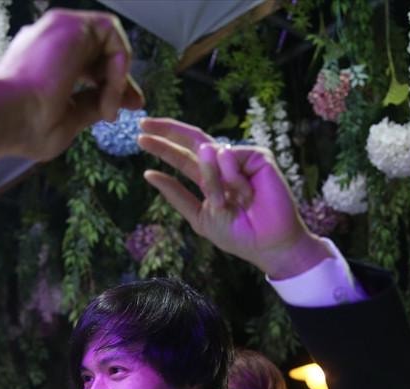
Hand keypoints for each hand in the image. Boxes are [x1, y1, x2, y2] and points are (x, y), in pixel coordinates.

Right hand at [0, 9, 142, 161]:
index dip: (109, 85)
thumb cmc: (26, 126)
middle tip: (134, 104)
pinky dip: (119, 62)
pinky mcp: (69, 24)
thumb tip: (118, 103)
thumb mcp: (69, 119)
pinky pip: (111, 34)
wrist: (5, 117)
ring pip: (107, 42)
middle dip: (121, 78)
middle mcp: (51, 42)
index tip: (118, 110)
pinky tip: (110, 89)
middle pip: (100, 51)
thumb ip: (92, 105)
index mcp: (45, 62)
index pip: (87, 64)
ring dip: (117, 77)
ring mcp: (58, 30)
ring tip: (108, 106)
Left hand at [138, 118, 330, 279]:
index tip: (140, 136)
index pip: (183, 156)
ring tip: (231, 204)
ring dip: (214, 181)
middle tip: (144, 124)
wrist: (268, 244)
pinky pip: (233, 157)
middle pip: (193, 140)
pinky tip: (246, 195)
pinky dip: (233, 178)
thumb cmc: (238, 235)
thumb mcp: (200, 217)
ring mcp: (241, 159)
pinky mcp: (259, 157)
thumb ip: (176, 195)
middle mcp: (223, 165)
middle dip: (167, 131)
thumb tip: (149, 174)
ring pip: (211, 155)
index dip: (163, 145)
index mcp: (209, 178)